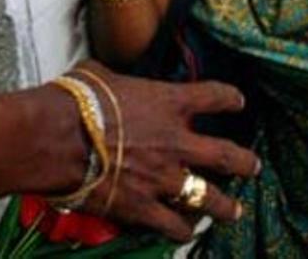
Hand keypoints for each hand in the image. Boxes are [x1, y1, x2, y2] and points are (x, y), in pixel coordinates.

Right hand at [74, 63, 260, 243]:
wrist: (54, 139)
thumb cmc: (73, 101)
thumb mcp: (99, 75)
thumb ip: (116, 81)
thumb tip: (104, 80)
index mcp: (168, 102)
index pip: (214, 96)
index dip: (229, 98)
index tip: (237, 102)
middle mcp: (177, 142)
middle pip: (226, 156)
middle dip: (244, 162)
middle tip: (253, 166)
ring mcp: (164, 179)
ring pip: (209, 198)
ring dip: (224, 206)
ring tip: (233, 211)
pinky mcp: (144, 208)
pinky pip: (174, 226)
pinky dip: (182, 230)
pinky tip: (185, 232)